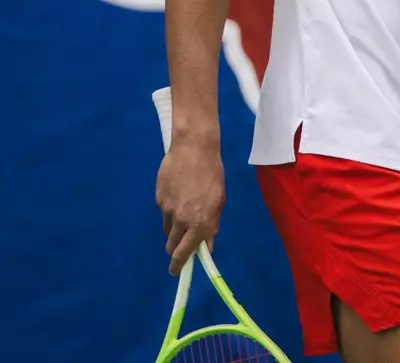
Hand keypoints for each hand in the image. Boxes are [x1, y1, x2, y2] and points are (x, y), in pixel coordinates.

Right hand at [155, 133, 224, 275]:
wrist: (193, 150)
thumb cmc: (212, 174)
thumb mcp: (219, 201)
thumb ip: (211, 225)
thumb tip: (207, 246)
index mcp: (200, 223)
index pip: (185, 253)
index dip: (180, 265)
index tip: (176, 272)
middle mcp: (182, 220)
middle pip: (172, 245)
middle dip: (176, 249)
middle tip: (181, 245)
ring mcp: (167, 210)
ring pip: (168, 229)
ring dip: (175, 229)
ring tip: (185, 212)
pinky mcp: (158, 199)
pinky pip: (164, 212)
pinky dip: (170, 210)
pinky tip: (179, 195)